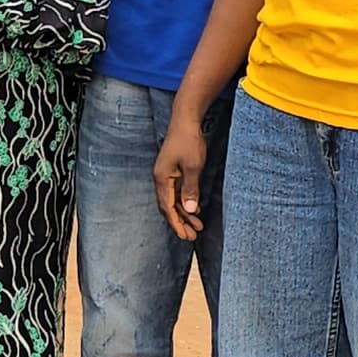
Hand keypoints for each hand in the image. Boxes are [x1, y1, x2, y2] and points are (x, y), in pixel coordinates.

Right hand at [152, 114, 212, 241]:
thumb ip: (191, 189)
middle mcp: (161, 178)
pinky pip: (177, 192)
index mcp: (162, 179)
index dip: (176, 223)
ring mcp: (166, 174)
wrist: (185, 120)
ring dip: (184, 214)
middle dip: (179, 223)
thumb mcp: (193, 166)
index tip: (185, 236)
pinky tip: (194, 209)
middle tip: (191, 237)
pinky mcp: (173, 170)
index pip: (167, 207)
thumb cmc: (188, 141)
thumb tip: (189, 210)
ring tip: (196, 226)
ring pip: (173, 200)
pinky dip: (185, 202)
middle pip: (168, 207)